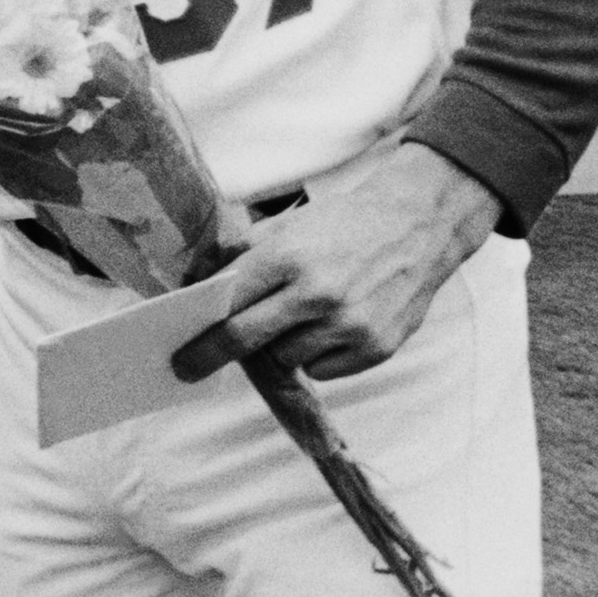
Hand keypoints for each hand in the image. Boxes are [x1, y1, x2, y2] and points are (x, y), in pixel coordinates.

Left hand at [170, 144, 501, 384]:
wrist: (417, 226)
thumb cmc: (342, 225)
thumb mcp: (286, 226)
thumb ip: (244, 258)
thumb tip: (198, 290)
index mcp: (288, 256)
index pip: (230, 305)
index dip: (201, 332)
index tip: (180, 353)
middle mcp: (318, 293)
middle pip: (248, 339)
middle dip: (212, 356)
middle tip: (188, 369)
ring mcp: (350, 324)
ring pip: (288, 359)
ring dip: (281, 347)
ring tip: (299, 318)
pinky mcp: (377, 348)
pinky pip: (324, 371)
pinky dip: (318, 357)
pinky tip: (331, 328)